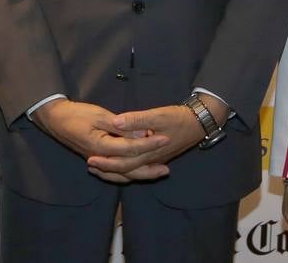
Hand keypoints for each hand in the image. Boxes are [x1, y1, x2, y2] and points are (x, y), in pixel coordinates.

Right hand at [31, 99, 170, 183]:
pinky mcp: (96, 160)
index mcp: (101, 146)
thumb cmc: (76, 114)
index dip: (150, 144)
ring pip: (122, 175)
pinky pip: (114, 174)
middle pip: (129, 168)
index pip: (131, 148)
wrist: (55, 119)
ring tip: (157, 173)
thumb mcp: (99, 115)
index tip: (165, 139)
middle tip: (167, 169)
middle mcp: (100, 159)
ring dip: (140, 175)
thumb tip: (141, 132)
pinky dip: (126, 175)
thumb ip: (120, 125)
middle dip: (149, 169)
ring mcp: (97, 161)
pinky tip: (136, 173)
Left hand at [84, 104, 207, 181]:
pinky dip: (126, 168)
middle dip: (107, 169)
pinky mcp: (158, 157)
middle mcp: (151, 161)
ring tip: (98, 167)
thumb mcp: (157, 115)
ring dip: (115, 170)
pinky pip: (139, 167)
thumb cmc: (178, 118)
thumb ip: (136, 120)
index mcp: (148, 153)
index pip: (123, 163)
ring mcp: (155, 160)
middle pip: (125, 170)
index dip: (106, 162)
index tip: (89, 158)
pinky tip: (119, 163)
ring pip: (132, 171)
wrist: (198, 123)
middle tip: (89, 163)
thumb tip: (116, 123)